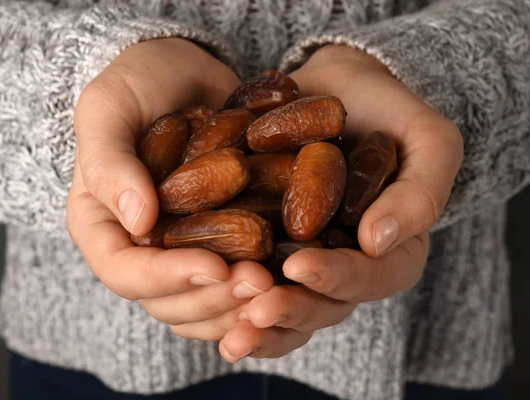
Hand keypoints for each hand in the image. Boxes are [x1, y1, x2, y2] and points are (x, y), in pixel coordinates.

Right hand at [66, 38, 272, 330]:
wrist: (183, 70)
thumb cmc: (137, 82)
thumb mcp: (109, 109)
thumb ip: (110, 163)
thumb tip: (138, 222)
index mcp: (102, 226)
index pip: (125, 272)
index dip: (167, 278)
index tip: (214, 266)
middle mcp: (140, 249)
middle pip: (167, 302)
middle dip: (213, 299)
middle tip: (259, 283)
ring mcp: (181, 249)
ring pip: (202, 305)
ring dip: (238, 306)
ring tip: (276, 287)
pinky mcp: (218, 241)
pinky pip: (231, 283)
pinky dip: (256, 293)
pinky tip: (286, 285)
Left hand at [172, 45, 463, 361]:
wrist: (336, 87)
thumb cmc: (389, 110)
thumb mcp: (428, 142)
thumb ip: (420, 192)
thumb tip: (375, 242)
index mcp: (389, 253)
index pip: (369, 278)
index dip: (337, 278)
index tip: (300, 265)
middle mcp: (343, 265)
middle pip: (321, 306)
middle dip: (289, 311)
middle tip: (255, 311)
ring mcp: (301, 258)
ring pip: (282, 305)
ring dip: (253, 324)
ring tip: (225, 336)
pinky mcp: (264, 244)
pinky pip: (246, 278)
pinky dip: (223, 296)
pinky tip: (195, 297)